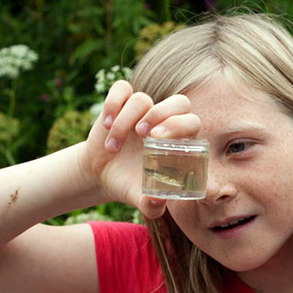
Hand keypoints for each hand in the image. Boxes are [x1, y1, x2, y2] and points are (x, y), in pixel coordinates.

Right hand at [83, 80, 200, 218]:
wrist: (101, 175)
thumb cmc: (129, 184)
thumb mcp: (140, 199)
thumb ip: (151, 204)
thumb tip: (157, 200)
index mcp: (178, 141)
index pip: (191, 122)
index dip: (178, 126)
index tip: (157, 141)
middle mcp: (164, 122)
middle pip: (180, 101)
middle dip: (161, 114)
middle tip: (142, 135)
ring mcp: (143, 111)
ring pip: (142, 99)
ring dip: (125, 122)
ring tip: (113, 148)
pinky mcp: (121, 104)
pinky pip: (122, 88)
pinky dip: (113, 103)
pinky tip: (106, 124)